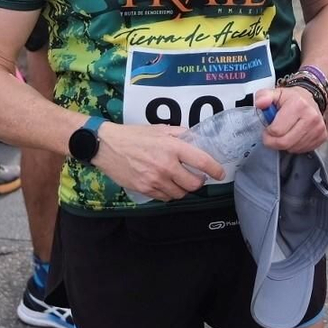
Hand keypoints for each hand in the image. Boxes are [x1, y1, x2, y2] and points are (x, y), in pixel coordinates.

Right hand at [93, 121, 223, 199]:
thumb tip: (194, 139)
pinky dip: (169, 193)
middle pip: (193, 184)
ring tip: (180, 181)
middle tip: (197, 177)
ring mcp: (155, 180)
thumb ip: (178, 134)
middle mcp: (166, 165)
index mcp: (172, 147)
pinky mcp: (145, 189)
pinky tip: (166, 184)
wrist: (106, 146)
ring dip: (183, 189)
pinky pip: (164, 197)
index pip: (201, 161)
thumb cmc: (133, 135)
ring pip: (179, 193)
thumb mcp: (159, 129)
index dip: (215, 169)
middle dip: (198, 182)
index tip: (220, 173)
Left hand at [255, 85, 326, 153]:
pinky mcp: (323, 137)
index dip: (268, 131)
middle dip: (273, 142)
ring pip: (293, 148)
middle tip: (272, 135)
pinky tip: (294, 136)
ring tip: (285, 133)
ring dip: (284, 144)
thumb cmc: (289, 99)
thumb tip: (260, 103)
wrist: (309, 99)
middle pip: (284, 142)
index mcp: (298, 104)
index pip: (276, 130)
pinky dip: (295, 146)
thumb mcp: (275, 93)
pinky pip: (303, 150)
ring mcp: (319, 128)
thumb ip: (263, 96)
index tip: (268, 126)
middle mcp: (311, 117)